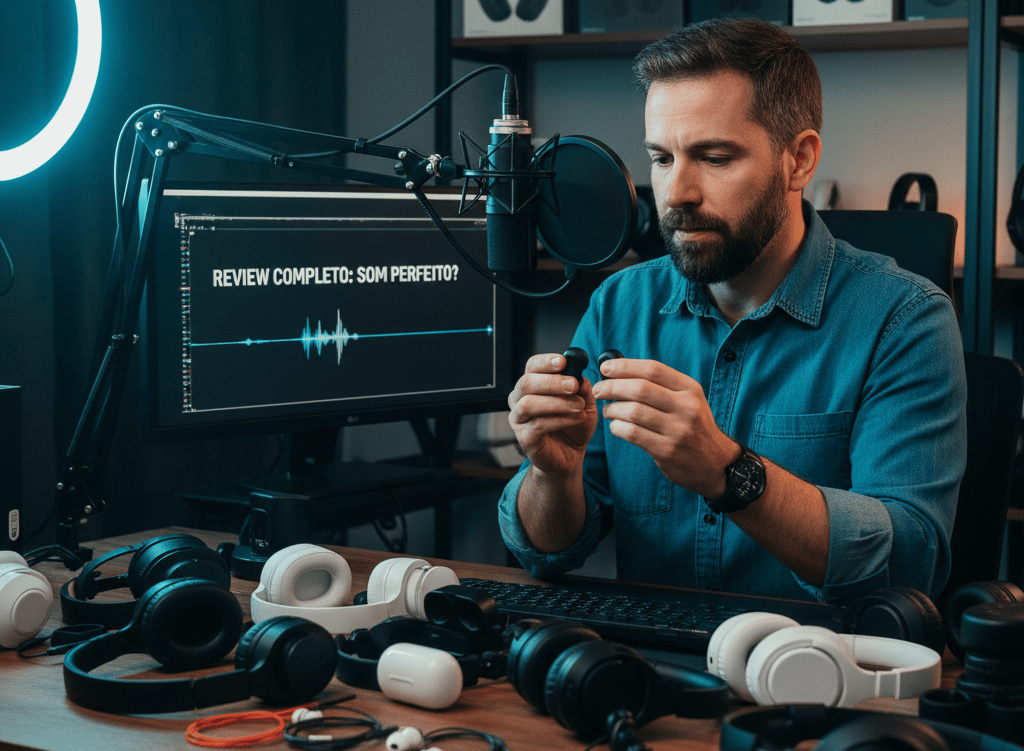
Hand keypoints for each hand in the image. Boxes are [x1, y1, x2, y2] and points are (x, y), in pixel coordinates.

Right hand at [507, 352, 598, 476]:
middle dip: (552, 382)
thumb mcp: (585, 403)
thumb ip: (582, 388)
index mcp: (532, 385)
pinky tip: (578, 418)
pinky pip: (538, 425)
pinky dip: (561, 419)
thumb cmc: (574, 425)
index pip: (532, 366)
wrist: (570, 455)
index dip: (545, 361)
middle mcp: (519, 399)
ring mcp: (518, 419)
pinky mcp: (524, 438)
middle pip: (526, 382)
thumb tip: (579, 375)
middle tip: (573, 385)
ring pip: (528, 404)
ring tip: (580, 406)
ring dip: (557, 402)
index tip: (564, 361)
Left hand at [591, 357, 737, 496]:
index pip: (653, 370)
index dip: (625, 366)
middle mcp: (686, 407)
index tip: (605, 368)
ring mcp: (677, 430)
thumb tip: (621, 369)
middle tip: (599, 390)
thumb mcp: (688, 400)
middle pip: (640, 389)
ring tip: (608, 410)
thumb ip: (661, 385)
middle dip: (612, 387)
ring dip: (613, 409)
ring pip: (633, 412)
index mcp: (689, 389)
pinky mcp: (667, 451)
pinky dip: (617, 427)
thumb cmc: (693, 426)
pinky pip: (632, 433)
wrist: (716, 462)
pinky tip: (616, 426)